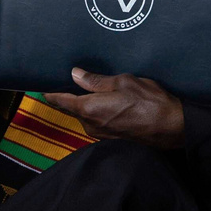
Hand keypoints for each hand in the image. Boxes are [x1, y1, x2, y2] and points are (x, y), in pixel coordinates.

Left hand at [44, 68, 184, 149]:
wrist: (170, 127)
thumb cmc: (148, 101)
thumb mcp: (122, 81)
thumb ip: (96, 80)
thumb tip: (75, 74)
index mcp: (89, 109)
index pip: (60, 101)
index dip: (49, 92)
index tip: (40, 85)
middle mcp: (90, 125)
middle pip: (71, 108)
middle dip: (66, 94)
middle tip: (65, 77)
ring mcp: (100, 133)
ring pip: (83, 114)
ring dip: (82, 102)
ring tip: (86, 84)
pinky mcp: (110, 137)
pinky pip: (95, 120)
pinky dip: (93, 109)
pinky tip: (102, 98)